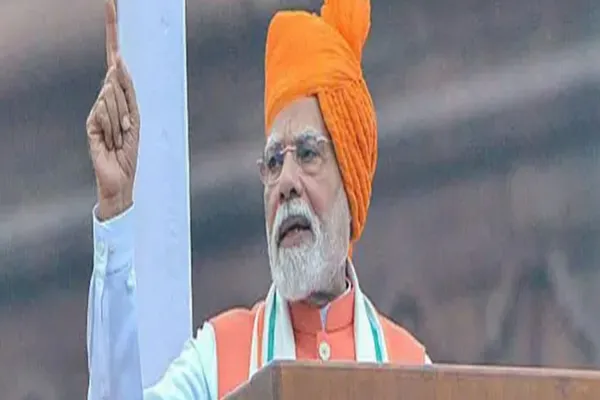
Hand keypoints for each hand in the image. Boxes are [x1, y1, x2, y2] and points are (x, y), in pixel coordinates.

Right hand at [86, 0, 139, 220]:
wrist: (122, 177)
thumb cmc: (131, 150)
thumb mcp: (136, 118)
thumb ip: (127, 92)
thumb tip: (115, 64)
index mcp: (120, 94)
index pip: (114, 59)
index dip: (113, 33)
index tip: (112, 4)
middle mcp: (107, 98)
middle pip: (116, 80)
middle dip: (126, 105)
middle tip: (128, 129)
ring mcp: (97, 111)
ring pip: (111, 96)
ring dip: (121, 120)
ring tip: (121, 137)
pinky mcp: (90, 124)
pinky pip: (102, 111)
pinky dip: (112, 126)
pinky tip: (111, 140)